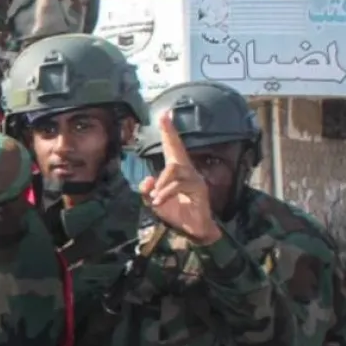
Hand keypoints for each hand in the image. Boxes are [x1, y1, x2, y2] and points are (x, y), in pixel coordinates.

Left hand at [139, 113, 222, 243]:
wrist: (192, 230)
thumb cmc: (176, 212)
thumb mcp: (155, 201)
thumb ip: (147, 191)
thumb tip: (146, 180)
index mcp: (176, 171)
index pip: (171, 149)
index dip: (168, 133)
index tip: (164, 115)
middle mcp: (187, 171)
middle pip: (177, 149)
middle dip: (170, 134)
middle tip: (163, 118)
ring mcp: (195, 178)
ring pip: (174, 171)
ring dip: (161, 184)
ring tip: (155, 197)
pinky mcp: (199, 189)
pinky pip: (179, 185)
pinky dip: (166, 192)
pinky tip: (159, 201)